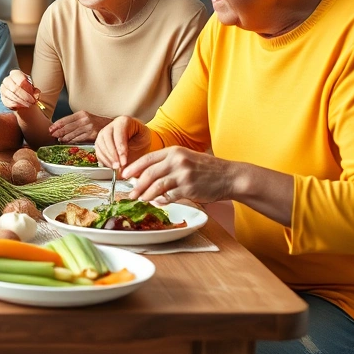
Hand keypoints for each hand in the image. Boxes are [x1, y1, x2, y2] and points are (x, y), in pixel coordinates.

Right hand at [0, 69, 38, 110]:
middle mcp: (7, 80)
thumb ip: (34, 90)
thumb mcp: (32, 87)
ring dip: (21, 101)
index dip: (28, 88)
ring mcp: (3, 89)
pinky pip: (7, 102)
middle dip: (25, 96)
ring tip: (28, 104)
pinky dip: (16, 105)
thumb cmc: (27, 88)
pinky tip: (22, 106)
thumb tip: (36, 94)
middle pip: (14, 88)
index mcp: (15, 74)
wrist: (20, 93)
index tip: (34, 95)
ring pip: (10, 95)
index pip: (21, 80)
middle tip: (32, 102)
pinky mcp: (2, 97)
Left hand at [49, 110, 110, 142]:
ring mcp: (89, 127)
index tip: (51, 128)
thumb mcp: (86, 117)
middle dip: (58, 131)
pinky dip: (71, 141)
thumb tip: (61, 127)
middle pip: (68, 126)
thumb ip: (75, 121)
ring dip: (64, 137)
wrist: (111, 125)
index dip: (57, 124)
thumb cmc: (97, 122)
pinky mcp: (92, 134)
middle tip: (52, 135)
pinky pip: (79, 139)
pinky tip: (67, 142)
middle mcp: (85, 119)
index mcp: (82, 113)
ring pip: (72, 133)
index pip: (66, 119)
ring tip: (58, 139)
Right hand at [95, 116, 151, 169]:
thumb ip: (136, 146)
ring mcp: (103, 134)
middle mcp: (110, 126)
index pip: (118, 135)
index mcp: (123, 121)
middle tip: (119, 166)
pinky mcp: (99, 142)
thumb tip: (129, 165)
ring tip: (115, 167)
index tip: (124, 161)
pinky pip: (98, 152)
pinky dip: (103, 160)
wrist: (138, 138)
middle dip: (112, 155)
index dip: (120, 149)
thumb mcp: (144, 139)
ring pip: (100, 145)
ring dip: (107, 158)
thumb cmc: (141, 138)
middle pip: (106, 139)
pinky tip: (111, 166)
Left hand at [120, 146, 236, 205]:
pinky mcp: (188, 189)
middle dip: (137, 184)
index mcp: (174, 151)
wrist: (229, 176)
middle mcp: (177, 161)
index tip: (124, 174)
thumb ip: (167, 164)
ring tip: (140, 199)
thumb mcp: (186, 158)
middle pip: (148, 174)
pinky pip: (169, 196)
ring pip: (156, 186)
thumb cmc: (207, 169)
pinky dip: (161, 200)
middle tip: (130, 192)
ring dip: (146, 194)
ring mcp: (183, 175)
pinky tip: (158, 202)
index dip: (133, 168)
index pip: (147, 159)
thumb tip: (146, 175)